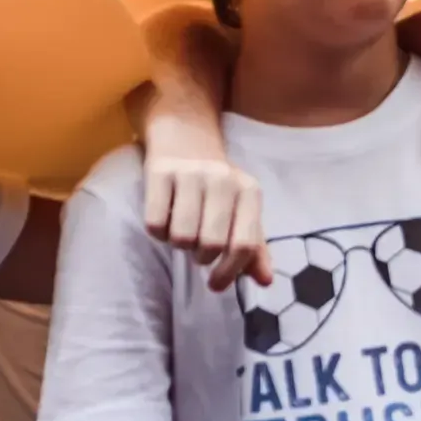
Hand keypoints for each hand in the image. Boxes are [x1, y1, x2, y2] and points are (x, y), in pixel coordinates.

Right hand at [143, 151, 271, 293]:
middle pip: (211, 245)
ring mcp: (190, 173)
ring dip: (178, 245)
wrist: (185, 136)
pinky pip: (154, 224)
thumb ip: (254, 247)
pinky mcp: (159, 172)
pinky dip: (157, 232)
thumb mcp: (241, 210)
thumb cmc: (217, 186)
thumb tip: (265, 282)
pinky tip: (164, 219)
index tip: (215, 284)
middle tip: (197, 251)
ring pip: (181, 237)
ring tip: (183, 231)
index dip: (229, 272)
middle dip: (201, 258)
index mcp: (249, 191)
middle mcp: (223, 179)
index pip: (245, 245)